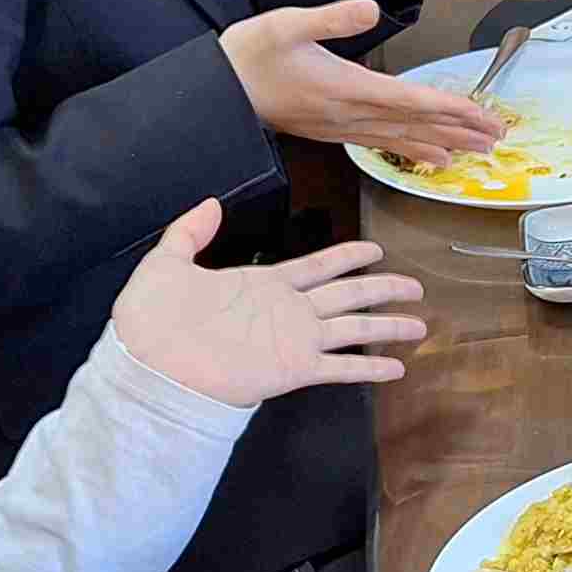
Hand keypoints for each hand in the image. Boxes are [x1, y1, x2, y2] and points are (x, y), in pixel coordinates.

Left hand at [110, 198, 426, 405]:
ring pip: (354, 328)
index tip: (376, 250)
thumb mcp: (166, 262)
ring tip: (421, 324)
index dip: (348, 257)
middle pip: (348, 294)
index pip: (319, 265)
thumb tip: (214, 202)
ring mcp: (295, 340)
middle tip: (416, 285)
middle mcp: (289, 310)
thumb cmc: (154, 319)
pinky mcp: (293, 369)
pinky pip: (341, 366)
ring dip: (388, 325)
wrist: (150, 367)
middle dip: (383, 288)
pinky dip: (369, 368)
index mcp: (265, 283)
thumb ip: (190, 231)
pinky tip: (396, 368)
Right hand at [222, 0, 504, 156]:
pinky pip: (382, 143)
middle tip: (497, 137)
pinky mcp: (332, 131)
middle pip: (416, 125)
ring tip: (476, 151)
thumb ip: (330, 18)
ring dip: (443, 143)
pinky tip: (431, 156)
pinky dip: (411, 149)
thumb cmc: (249, 55)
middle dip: (459, 130)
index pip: (410, 100)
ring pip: (402, 138)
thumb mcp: (286, 23)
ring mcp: (341, 126)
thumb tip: (369, 12)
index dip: (449, 108)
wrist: (218, 89)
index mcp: (344, 87)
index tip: (481, 115)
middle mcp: (348, 114)